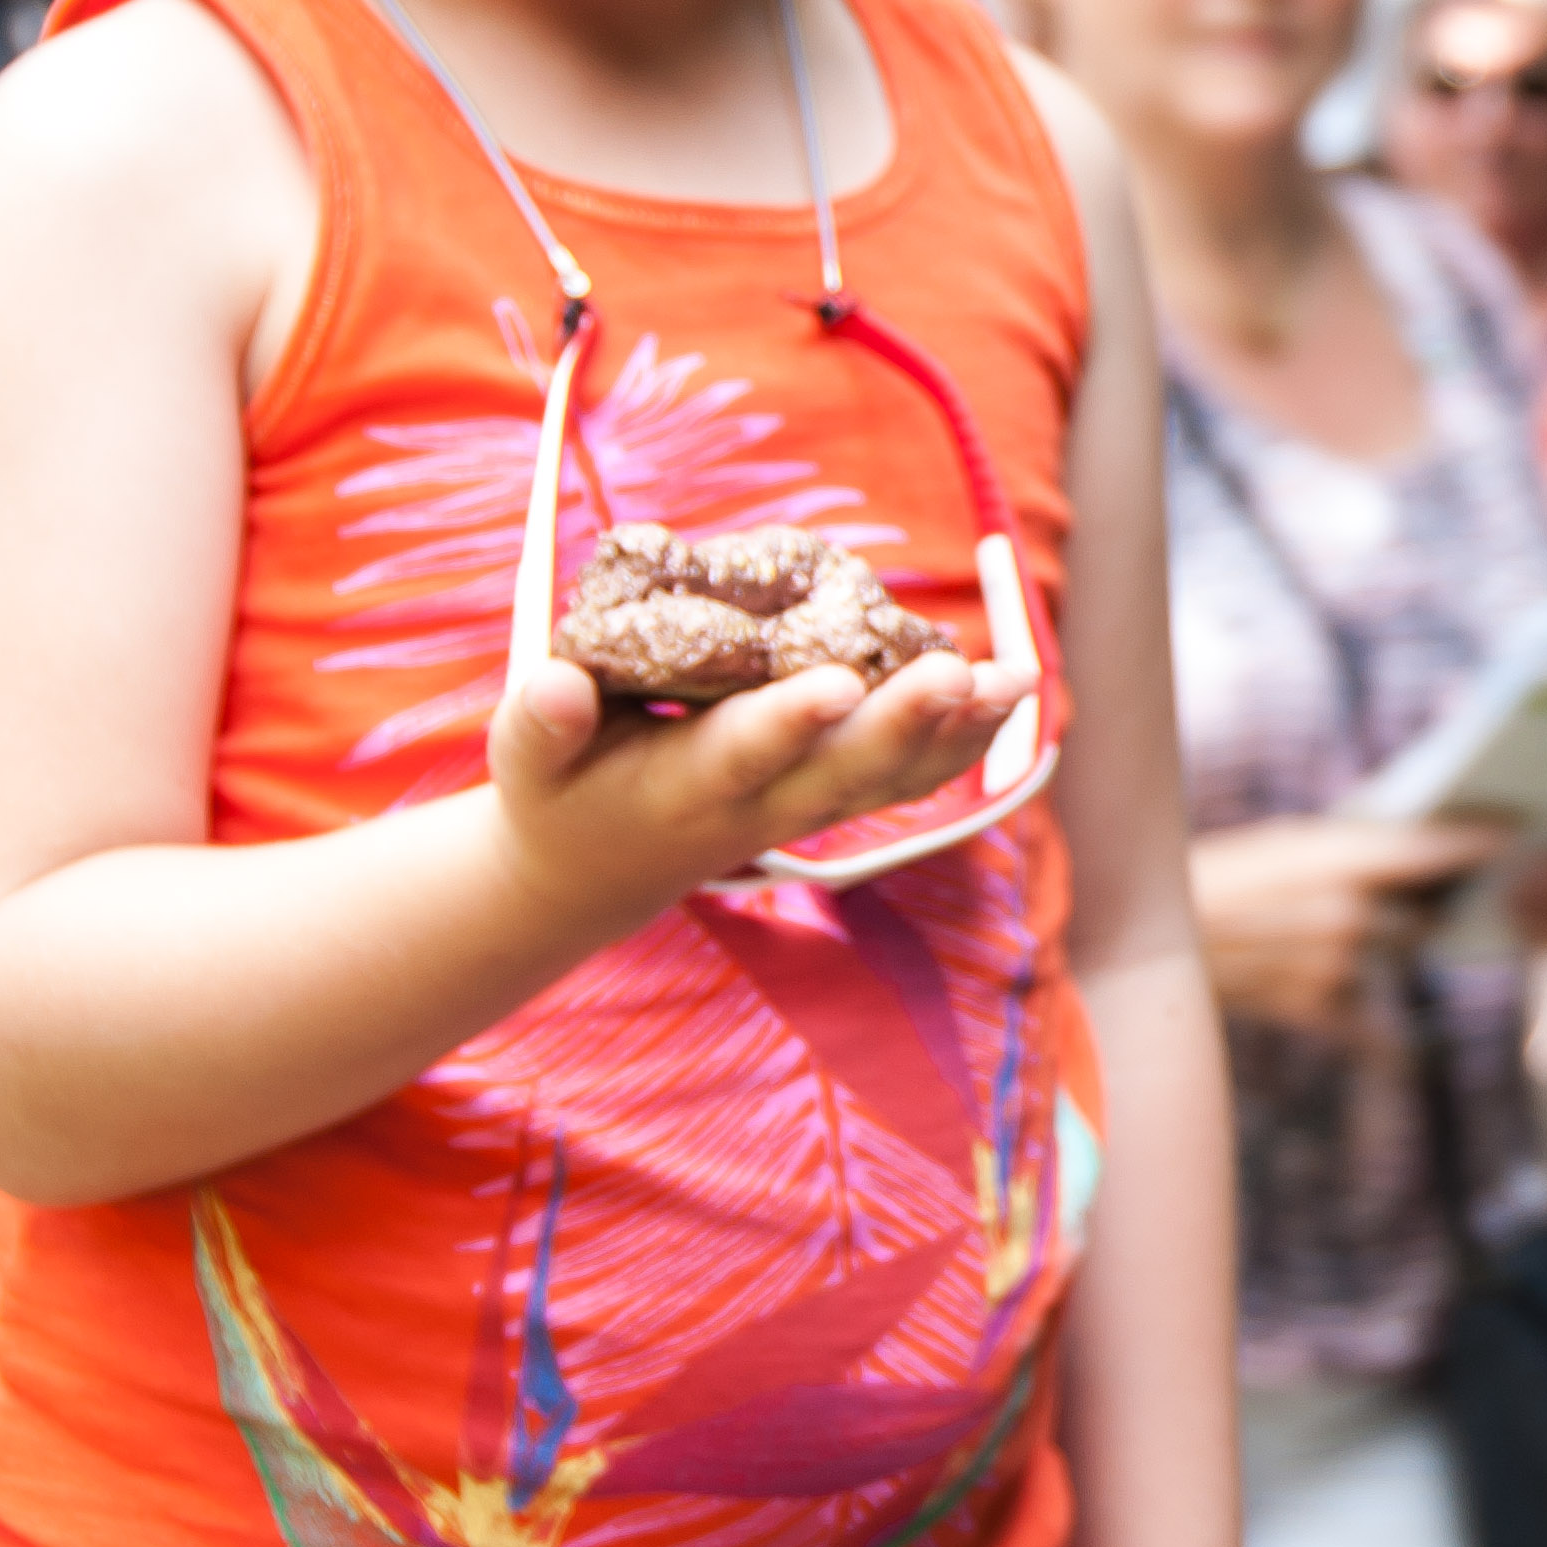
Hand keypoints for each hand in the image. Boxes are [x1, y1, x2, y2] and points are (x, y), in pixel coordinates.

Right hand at [486, 648, 1024, 922]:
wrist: (598, 871)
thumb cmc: (562, 794)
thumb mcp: (529, 763)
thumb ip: (541, 723)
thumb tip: (556, 682)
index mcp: (683, 787)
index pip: (742, 755)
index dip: (790, 724)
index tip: (837, 684)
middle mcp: (760, 805)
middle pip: (843, 771)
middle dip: (903, 723)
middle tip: (957, 675)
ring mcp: (806, 806)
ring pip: (894, 776)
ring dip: (959, 730)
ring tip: (1017, 677)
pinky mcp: (833, 796)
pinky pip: (910, 775)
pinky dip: (964, 737)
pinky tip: (1014, 689)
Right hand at [1185, 814, 1509, 1031]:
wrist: (1146, 938)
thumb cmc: (1221, 872)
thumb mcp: (1290, 842)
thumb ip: (1356, 849)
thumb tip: (1423, 848)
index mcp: (1340, 859)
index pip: (1437, 848)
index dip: (1484, 839)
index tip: (1522, 829)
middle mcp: (1349, 913)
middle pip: (1429, 906)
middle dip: (1450, 893)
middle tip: (1481, 877)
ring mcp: (1335, 965)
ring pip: (1403, 949)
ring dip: (1412, 935)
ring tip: (1422, 917)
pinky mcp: (1315, 1006)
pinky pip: (1372, 1026)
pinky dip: (1391, 1038)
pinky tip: (1414, 1049)